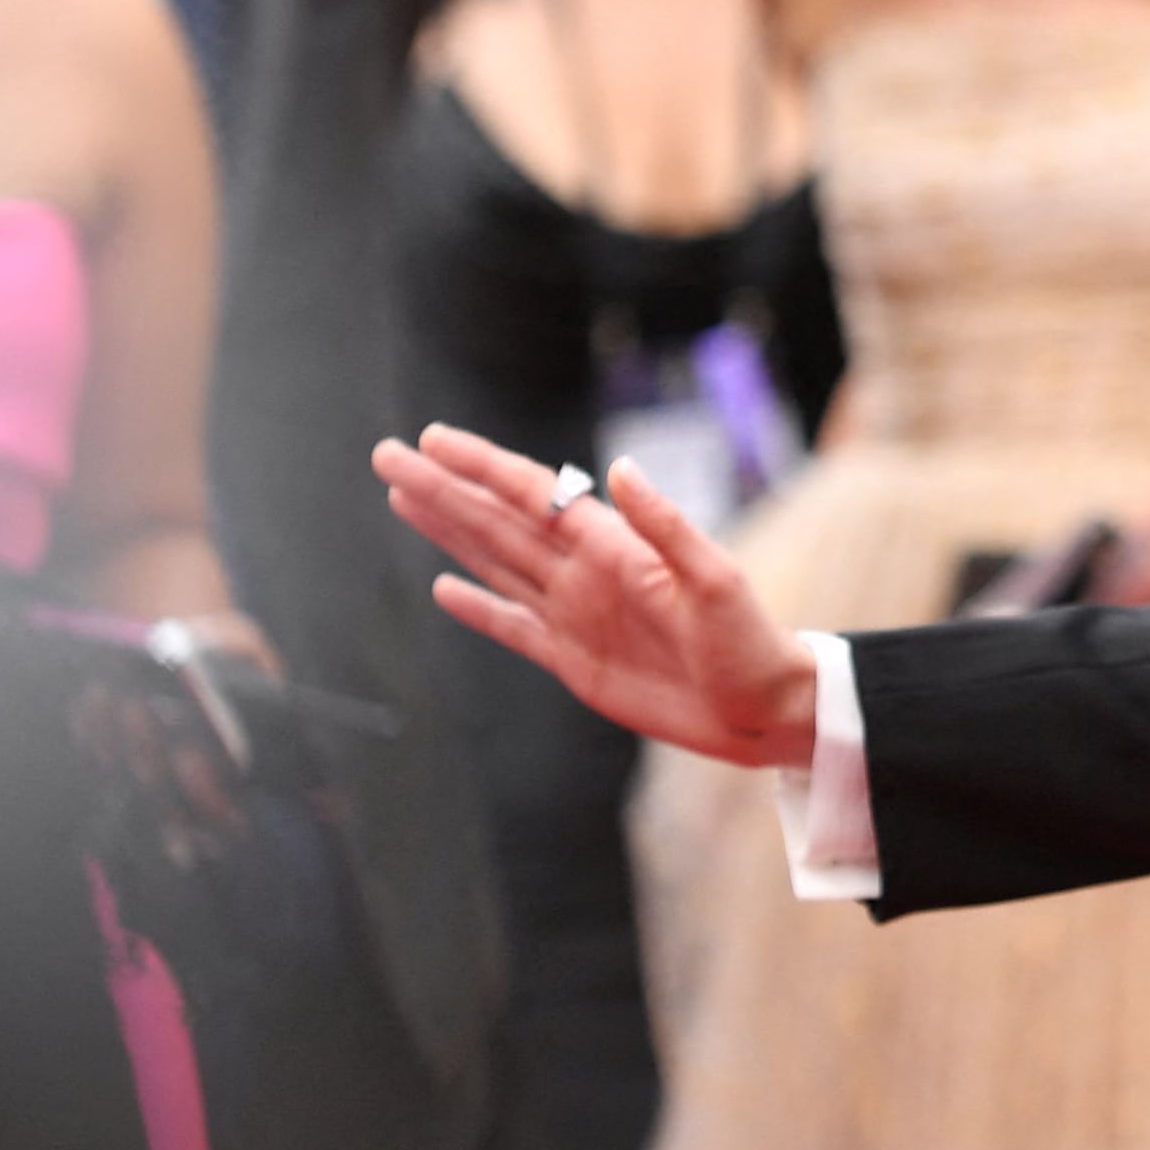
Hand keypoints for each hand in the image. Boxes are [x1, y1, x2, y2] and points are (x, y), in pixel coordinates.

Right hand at [374, 424, 819, 766]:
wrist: (762, 709)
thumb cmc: (750, 642)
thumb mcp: (716, 580)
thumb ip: (667, 526)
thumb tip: (621, 470)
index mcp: (613, 547)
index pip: (532, 495)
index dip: (480, 467)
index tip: (432, 440)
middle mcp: (584, 572)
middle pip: (497, 520)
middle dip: (442, 488)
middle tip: (387, 455)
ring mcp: (574, 614)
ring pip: (495, 561)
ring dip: (448, 530)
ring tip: (402, 498)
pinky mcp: (573, 659)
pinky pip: (513, 626)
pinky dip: (478, 608)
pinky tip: (444, 587)